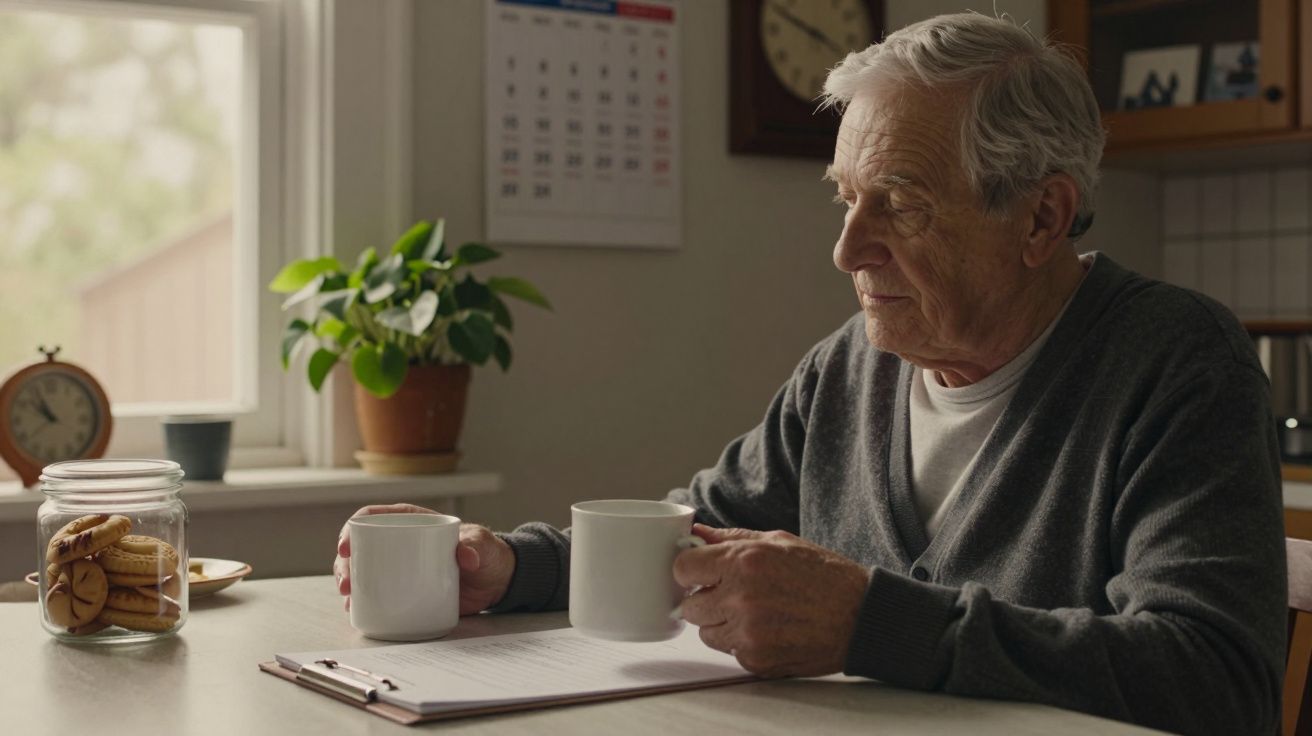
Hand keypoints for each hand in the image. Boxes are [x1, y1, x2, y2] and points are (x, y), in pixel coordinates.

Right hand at [333, 504, 516, 614]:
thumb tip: (466, 557)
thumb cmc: (486, 553)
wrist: (495, 581)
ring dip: (349, 583)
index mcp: (411, 521)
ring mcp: (398, 567)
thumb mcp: (481, 545)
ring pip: (363, 570)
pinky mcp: (403, 590)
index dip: (353, 528)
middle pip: (361, 547)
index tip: (345, 546)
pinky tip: (356, 610)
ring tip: (349, 599)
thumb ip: (475, 547)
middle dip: (345, 563)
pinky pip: (376, 593)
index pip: (373, 517)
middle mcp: (399, 543)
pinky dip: (363, 601)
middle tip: (347, 583)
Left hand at [674, 524, 870, 677]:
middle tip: (730, 593)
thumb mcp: (779, 542)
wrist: (860, 616)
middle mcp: (741, 599)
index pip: (683, 568)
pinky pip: (730, 651)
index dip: (691, 569)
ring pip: (706, 632)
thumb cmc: (824, 575)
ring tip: (753, 612)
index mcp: (744, 563)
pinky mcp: (756, 660)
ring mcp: (747, 634)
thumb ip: (732, 539)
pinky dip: (742, 642)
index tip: (700, 571)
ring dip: (721, 623)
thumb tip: (698, 534)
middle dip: (705, 598)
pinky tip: (768, 629)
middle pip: (689, 606)